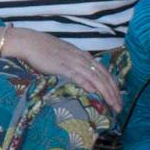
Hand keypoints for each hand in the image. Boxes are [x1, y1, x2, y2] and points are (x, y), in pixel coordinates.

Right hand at [1, 28, 122, 108]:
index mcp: (84, 56)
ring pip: (95, 78)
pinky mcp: (62, 67)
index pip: (105, 72)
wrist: (30, 42)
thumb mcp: (66, 55)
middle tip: (119, 107)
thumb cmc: (45, 49)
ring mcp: (73, 62)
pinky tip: (94, 93)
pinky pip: (78, 76)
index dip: (113, 86)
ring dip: (106, 93)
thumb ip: (76, 65)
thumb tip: (83, 79)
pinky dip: (88, 84)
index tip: (118, 98)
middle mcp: (82, 58)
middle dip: (114, 93)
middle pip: (104, 76)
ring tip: (112, 105)